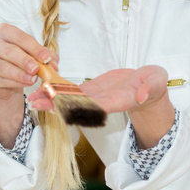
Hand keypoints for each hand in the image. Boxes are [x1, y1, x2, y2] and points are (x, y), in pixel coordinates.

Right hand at [0, 23, 57, 102]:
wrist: (3, 83)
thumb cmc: (19, 63)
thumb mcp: (32, 56)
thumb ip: (44, 56)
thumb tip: (54, 62)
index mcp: (4, 31)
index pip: (21, 38)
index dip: (35, 48)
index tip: (46, 58)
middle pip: (10, 51)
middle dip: (25, 60)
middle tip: (37, 69)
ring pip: (3, 66)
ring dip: (20, 74)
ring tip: (33, 79)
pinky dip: (13, 82)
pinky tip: (24, 84)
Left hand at [27, 65, 169, 113]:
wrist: (148, 86)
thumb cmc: (154, 84)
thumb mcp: (156, 83)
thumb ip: (150, 89)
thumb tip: (142, 94)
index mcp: (120, 100)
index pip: (99, 104)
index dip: (80, 105)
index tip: (63, 105)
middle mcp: (104, 103)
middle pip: (78, 106)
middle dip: (58, 104)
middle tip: (37, 103)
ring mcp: (96, 98)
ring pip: (72, 100)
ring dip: (53, 99)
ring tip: (33, 98)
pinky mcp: (92, 91)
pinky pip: (73, 92)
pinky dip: (59, 91)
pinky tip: (44, 88)